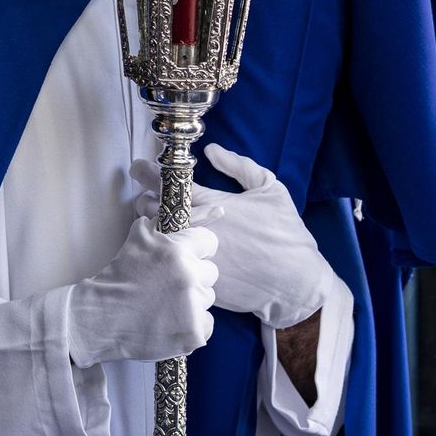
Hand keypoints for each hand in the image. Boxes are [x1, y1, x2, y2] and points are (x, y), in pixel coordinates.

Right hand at [66, 215, 220, 367]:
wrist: (102, 318)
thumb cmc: (118, 278)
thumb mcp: (137, 239)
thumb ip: (161, 222)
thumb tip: (193, 210)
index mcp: (177, 251)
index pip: (209, 241)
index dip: (198, 248)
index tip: (189, 256)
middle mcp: (189, 277)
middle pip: (210, 272)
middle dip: (194, 276)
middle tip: (171, 284)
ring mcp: (193, 307)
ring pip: (207, 298)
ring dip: (193, 300)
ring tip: (168, 305)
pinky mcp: (193, 333)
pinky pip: (206, 324)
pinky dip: (192, 325)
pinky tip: (171, 322)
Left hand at [134, 144, 336, 328]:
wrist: (296, 284)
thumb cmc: (286, 234)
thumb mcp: (271, 190)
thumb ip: (240, 167)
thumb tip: (212, 151)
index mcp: (214, 206)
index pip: (170, 184)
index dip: (149, 173)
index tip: (139, 167)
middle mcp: (199, 231)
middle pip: (155, 211)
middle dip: (147, 201)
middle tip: (148, 196)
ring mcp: (195, 258)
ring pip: (157, 237)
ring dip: (152, 226)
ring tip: (158, 221)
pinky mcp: (195, 280)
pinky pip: (168, 263)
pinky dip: (164, 253)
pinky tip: (168, 249)